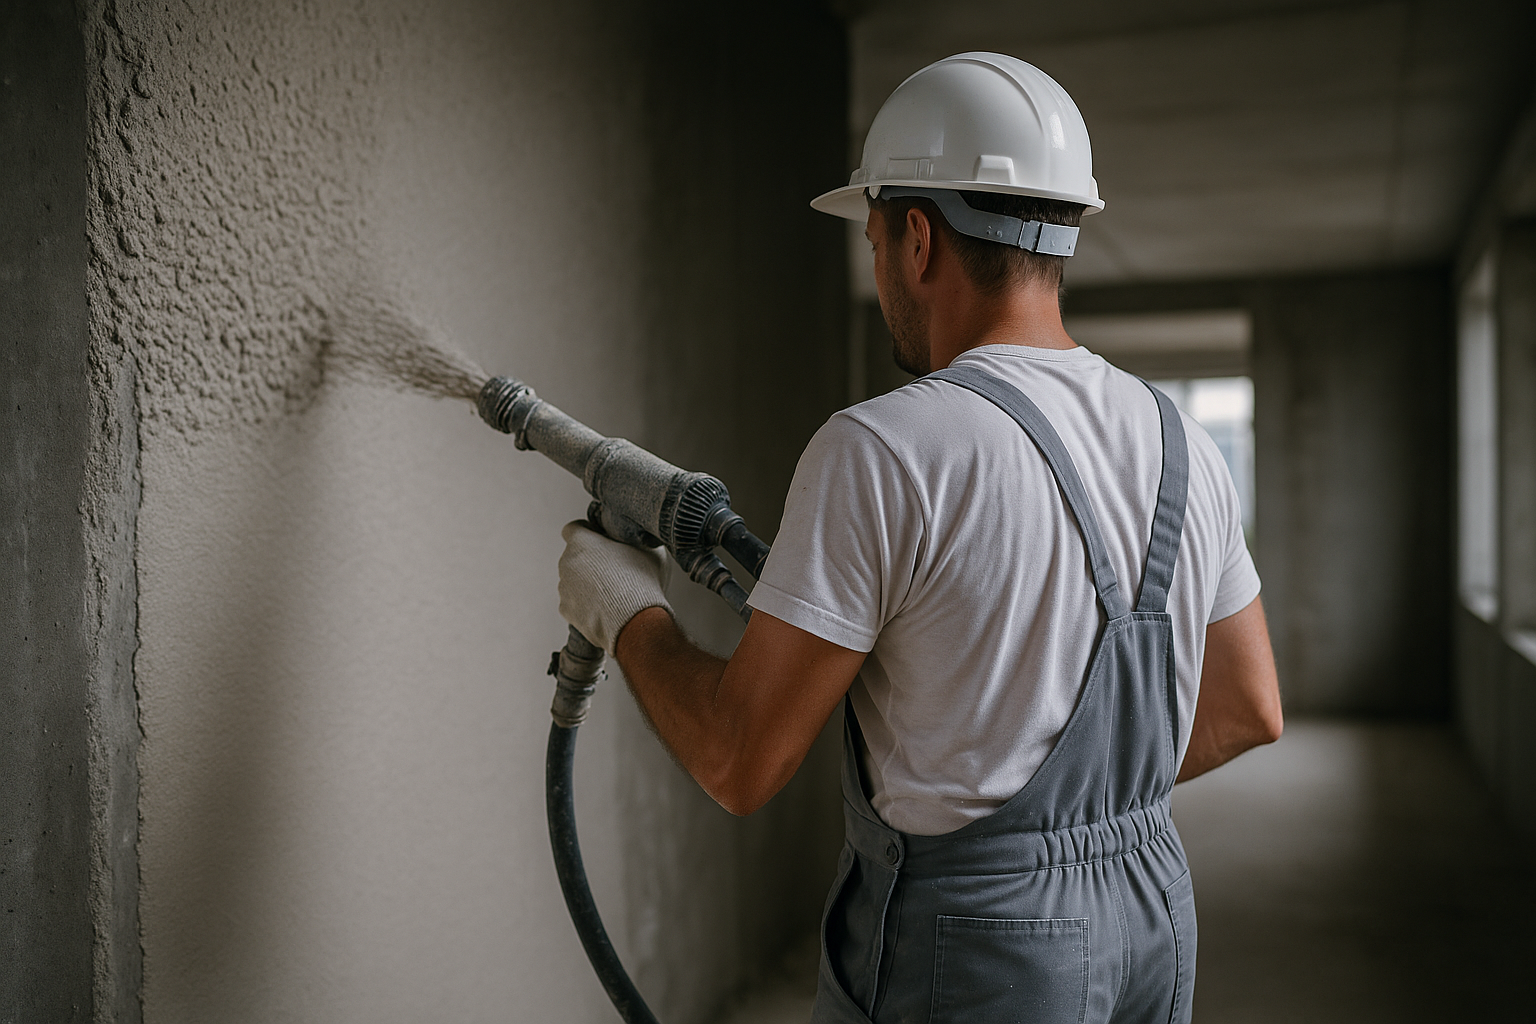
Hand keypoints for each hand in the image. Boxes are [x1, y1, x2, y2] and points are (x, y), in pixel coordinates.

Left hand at [557, 520, 672, 655]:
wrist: (635, 621)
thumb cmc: (641, 582)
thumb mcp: (648, 550)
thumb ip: (635, 539)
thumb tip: (638, 539)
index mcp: (581, 541)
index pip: (573, 528)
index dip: (587, 533)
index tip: (599, 540)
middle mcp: (567, 562)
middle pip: (574, 556)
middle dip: (589, 560)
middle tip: (612, 569)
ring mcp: (564, 587)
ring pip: (573, 580)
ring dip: (587, 583)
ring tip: (611, 593)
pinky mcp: (566, 609)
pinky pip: (574, 602)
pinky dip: (585, 604)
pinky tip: (604, 608)